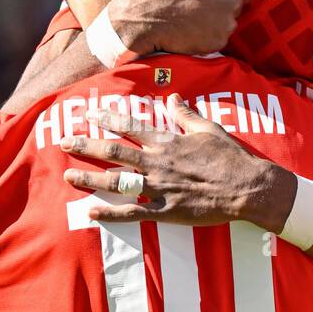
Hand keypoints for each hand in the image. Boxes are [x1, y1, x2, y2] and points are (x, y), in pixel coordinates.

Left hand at [62, 94, 294, 228]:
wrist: (248, 188)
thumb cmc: (231, 157)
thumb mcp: (209, 129)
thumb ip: (186, 114)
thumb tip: (173, 97)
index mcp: (167, 141)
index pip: (129, 126)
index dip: (106, 118)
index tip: (88, 114)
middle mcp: (158, 162)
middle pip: (114, 152)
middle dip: (86, 146)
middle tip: (64, 142)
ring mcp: (160, 187)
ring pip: (117, 182)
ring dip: (90, 179)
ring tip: (68, 176)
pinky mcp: (166, 211)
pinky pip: (133, 212)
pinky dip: (110, 214)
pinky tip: (91, 213)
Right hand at [110, 0, 252, 56]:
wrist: (149, 16)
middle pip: (238, 7)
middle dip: (225, 10)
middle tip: (201, 11)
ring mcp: (228, 20)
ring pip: (229, 25)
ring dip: (216, 25)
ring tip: (193, 22)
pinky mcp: (220, 40)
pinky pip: (219, 40)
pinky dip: (208, 39)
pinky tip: (192, 33)